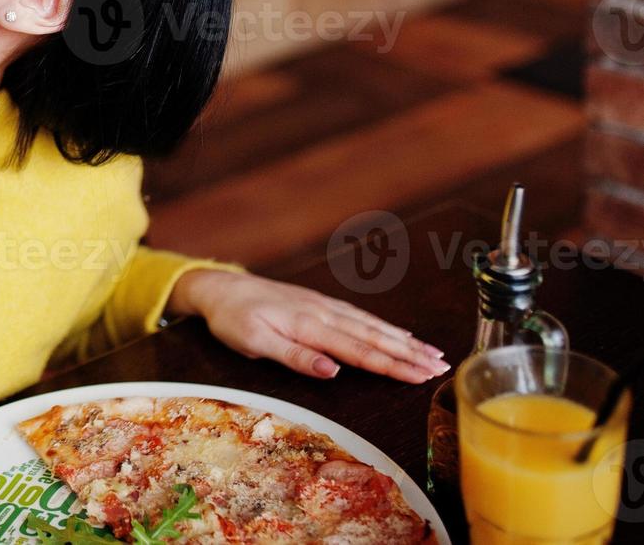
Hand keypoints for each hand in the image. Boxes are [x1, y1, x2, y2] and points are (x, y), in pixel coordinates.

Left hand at [170, 269, 450, 383]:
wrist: (219, 287)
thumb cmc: (233, 320)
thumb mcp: (255, 343)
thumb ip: (295, 356)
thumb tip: (333, 370)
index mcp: (309, 326)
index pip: (360, 351)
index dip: (393, 366)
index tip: (422, 377)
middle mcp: (323, 313)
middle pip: (374, 337)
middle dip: (409, 354)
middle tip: (443, 368)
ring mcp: (323, 305)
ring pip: (371, 325)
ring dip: (403, 340)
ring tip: (432, 353)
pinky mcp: (319, 303)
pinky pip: (359, 316)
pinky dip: (384, 326)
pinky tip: (399, 334)